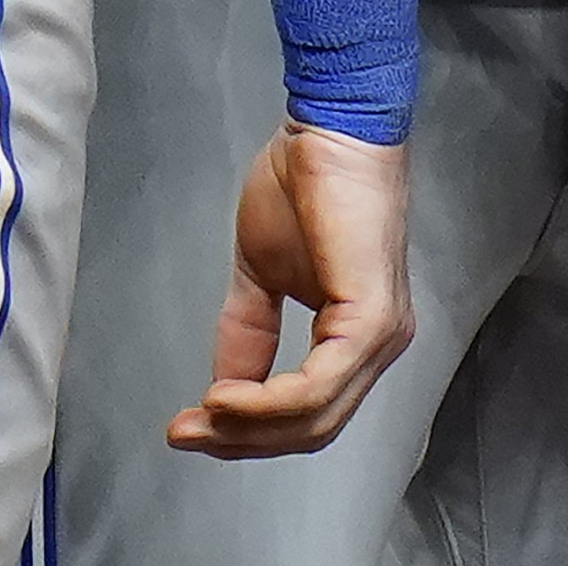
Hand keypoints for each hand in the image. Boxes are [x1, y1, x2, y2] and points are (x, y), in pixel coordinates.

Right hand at [166, 123, 413, 458]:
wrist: (328, 128)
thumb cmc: (306, 182)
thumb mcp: (260, 275)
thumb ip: (246, 334)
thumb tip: (221, 391)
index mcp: (356, 335)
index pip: (308, 411)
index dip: (247, 431)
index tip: (188, 427)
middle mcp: (379, 344)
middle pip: (312, 427)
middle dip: (243, 440)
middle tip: (186, 434)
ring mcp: (381, 334)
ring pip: (316, 415)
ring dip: (249, 427)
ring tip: (202, 418)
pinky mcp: (371, 317)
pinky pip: (319, 384)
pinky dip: (268, 402)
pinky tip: (227, 396)